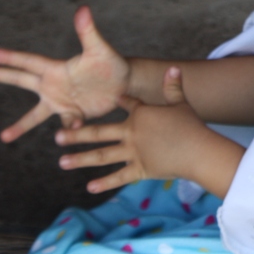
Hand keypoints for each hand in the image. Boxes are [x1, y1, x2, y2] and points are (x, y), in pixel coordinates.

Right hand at [0, 6, 130, 142]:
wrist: (123, 84)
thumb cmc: (111, 64)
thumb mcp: (99, 49)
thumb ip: (88, 32)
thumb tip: (83, 9)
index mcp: (57, 68)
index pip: (30, 62)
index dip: (11, 57)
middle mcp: (53, 84)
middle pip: (22, 80)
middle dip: (1, 75)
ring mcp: (61, 101)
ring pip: (36, 115)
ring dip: (21, 126)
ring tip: (4, 137)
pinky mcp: (72, 114)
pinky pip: (65, 123)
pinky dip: (67, 128)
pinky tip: (69, 130)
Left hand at [56, 67, 210, 193]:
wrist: (196, 150)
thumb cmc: (190, 125)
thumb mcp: (180, 103)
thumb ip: (173, 86)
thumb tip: (173, 67)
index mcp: (140, 114)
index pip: (127, 104)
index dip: (119, 100)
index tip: (108, 98)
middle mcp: (131, 133)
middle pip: (99, 133)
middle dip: (76, 134)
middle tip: (56, 137)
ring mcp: (133, 153)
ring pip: (102, 156)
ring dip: (80, 159)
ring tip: (62, 162)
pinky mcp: (140, 169)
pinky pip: (119, 177)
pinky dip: (105, 182)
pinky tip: (89, 186)